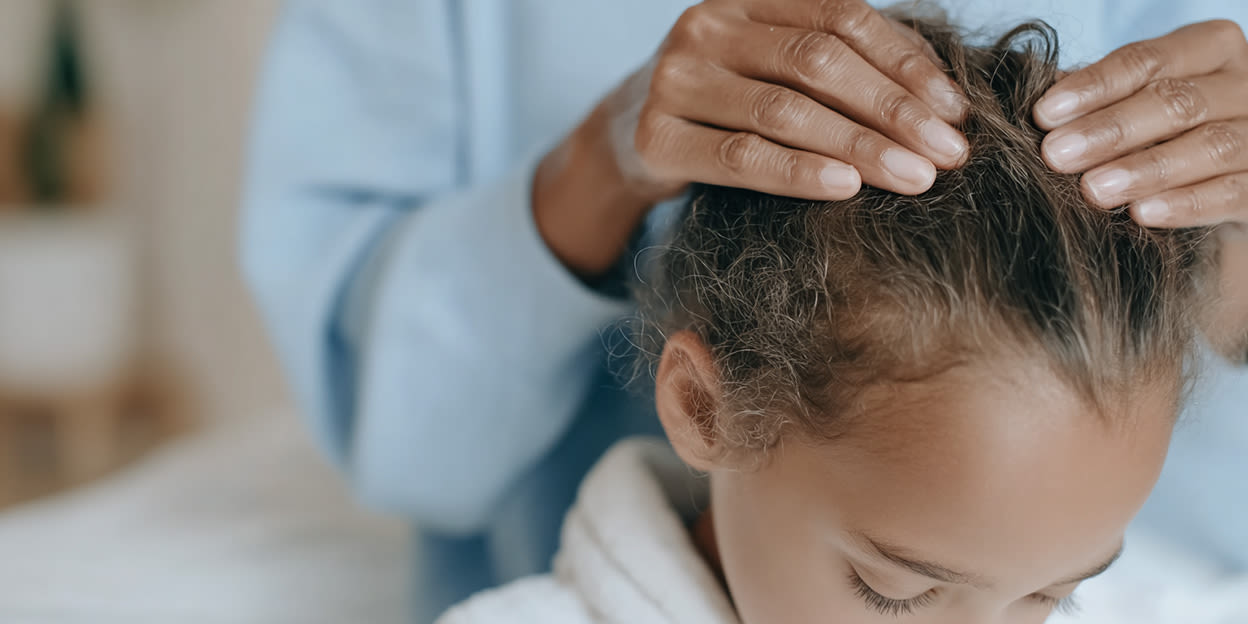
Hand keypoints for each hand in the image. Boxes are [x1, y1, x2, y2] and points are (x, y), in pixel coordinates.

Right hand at [534, 0, 969, 276]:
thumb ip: (843, 65)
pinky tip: (845, 189)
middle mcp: (707, 26)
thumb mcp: (777, 70)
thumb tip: (943, 100)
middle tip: (949, 153)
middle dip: (892, 109)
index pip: (841, 17)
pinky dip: (797, 173)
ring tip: (915, 178)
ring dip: (859, 146)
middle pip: (817, 61)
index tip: (956, 111)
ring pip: (783, 110)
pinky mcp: (657, 136)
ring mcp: (675, 79)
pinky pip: (740, 157)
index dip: (905, 62)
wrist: (632, 139)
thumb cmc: (729, 105)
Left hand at [1035, 20, 1247, 229]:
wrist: (1210, 192)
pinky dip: (1187, 203)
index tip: (1045, 114)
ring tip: (1093, 189)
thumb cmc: (1158, 138)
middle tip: (1057, 155)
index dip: (1095, 86)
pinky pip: (1233, 192)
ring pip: (1211, 145)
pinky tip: (1142, 212)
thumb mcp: (1132, 109)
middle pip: (1178, 101)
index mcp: (1208, 50)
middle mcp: (1244, 86)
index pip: (1148, 60)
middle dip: (1111, 129)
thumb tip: (1041, 115)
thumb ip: (1096, 105)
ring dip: (1146, 168)